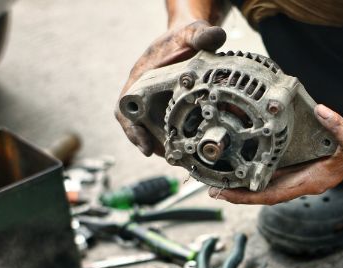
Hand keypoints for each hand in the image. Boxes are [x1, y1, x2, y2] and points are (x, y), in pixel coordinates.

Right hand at [115, 20, 225, 155]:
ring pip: (152, 129)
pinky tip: (189, 148)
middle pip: (138, 125)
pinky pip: (166, 127)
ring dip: (164, 145)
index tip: (145, 146)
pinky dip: (175, 138)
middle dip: (151, 143)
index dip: (132, 129)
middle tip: (170, 157)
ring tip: (180, 158)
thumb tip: (216, 37)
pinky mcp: (169, 108)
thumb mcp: (193, 32)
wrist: (188, 38)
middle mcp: (144, 92)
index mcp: (141, 76)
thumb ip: (201, 34)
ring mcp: (156, 101)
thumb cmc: (184, 37)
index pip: (126, 107)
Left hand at [208, 104, 342, 204]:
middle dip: (239, 196)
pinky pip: (264, 177)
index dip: (252, 196)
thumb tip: (322, 111)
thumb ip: (339, 126)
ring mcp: (289, 179)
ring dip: (239, 189)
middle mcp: (295, 185)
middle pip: (262, 195)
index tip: (231, 195)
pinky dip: (247, 178)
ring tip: (216, 186)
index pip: (274, 195)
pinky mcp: (286, 171)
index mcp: (307, 183)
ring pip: (261, 188)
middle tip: (215, 192)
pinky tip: (232, 172)